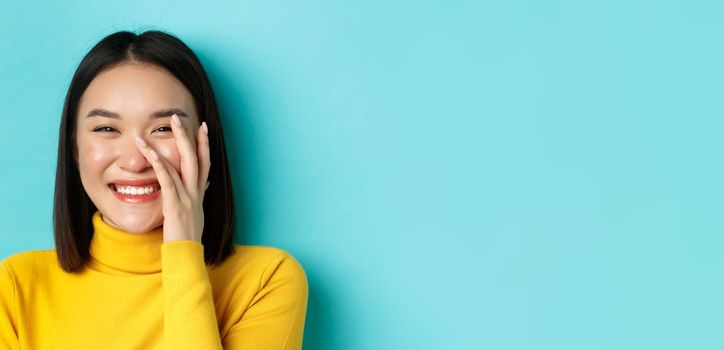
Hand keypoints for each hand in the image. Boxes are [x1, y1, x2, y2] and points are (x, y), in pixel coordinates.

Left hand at [134, 114, 210, 242]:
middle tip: (179, 118)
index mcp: (200, 193)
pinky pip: (167, 179)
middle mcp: (196, 192)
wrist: (187, 256)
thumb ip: (200, 196)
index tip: (202, 127)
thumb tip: (206, 184)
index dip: (204, 144)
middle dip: (188, 136)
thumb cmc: (188, 238)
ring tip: (160, 128)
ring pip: (181, 164)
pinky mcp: (175, 205)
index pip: (205, 163)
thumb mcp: (197, 213)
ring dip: (170, 143)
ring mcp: (187, 198)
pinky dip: (159, 164)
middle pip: (195, 158)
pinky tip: (150, 152)